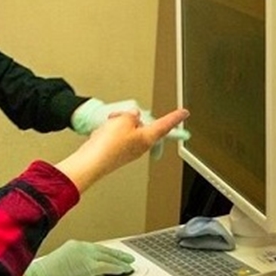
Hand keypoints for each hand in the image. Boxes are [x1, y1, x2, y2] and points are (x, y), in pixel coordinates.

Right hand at [20, 240, 135, 275]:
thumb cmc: (42, 275)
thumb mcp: (60, 264)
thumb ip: (72, 265)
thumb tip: (78, 272)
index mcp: (74, 245)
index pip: (95, 248)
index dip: (106, 253)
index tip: (113, 256)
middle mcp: (81, 247)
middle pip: (104, 251)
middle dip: (117, 255)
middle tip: (127, 258)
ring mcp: (85, 255)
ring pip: (109, 258)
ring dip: (121, 262)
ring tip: (129, 266)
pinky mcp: (88, 266)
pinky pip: (108, 266)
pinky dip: (118, 269)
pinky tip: (124, 271)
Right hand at [56, 106, 189, 192]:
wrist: (91, 162)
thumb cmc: (109, 146)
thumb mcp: (124, 120)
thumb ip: (131, 115)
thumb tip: (133, 115)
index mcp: (147, 138)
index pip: (165, 125)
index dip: (175, 118)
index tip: (183, 113)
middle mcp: (140, 146)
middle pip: (142, 125)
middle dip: (131, 118)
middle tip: (122, 116)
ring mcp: (129, 151)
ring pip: (127, 130)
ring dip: (118, 124)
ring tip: (109, 126)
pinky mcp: (117, 153)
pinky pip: (116, 137)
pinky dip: (110, 132)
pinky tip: (102, 134)